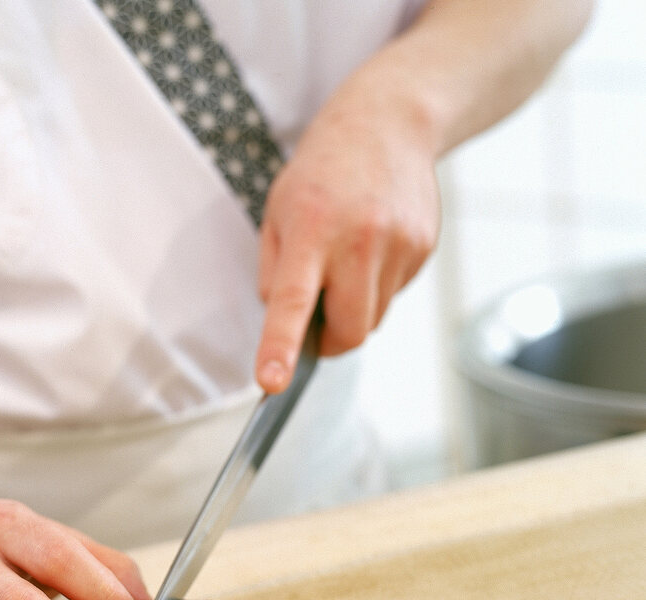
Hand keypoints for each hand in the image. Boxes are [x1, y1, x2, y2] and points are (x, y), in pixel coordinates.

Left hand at [254, 71, 440, 392]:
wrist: (390, 120)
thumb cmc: (322, 171)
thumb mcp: (278, 210)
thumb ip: (274, 271)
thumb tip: (282, 325)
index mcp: (310, 229)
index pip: (291, 301)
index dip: (280, 346)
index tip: (272, 382)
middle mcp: (358, 239)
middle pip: (348, 332)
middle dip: (330, 341)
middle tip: (317, 320)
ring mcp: (398, 244)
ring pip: (373, 319)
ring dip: (354, 310)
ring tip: (347, 261)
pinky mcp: (424, 248)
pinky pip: (393, 295)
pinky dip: (377, 287)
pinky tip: (373, 247)